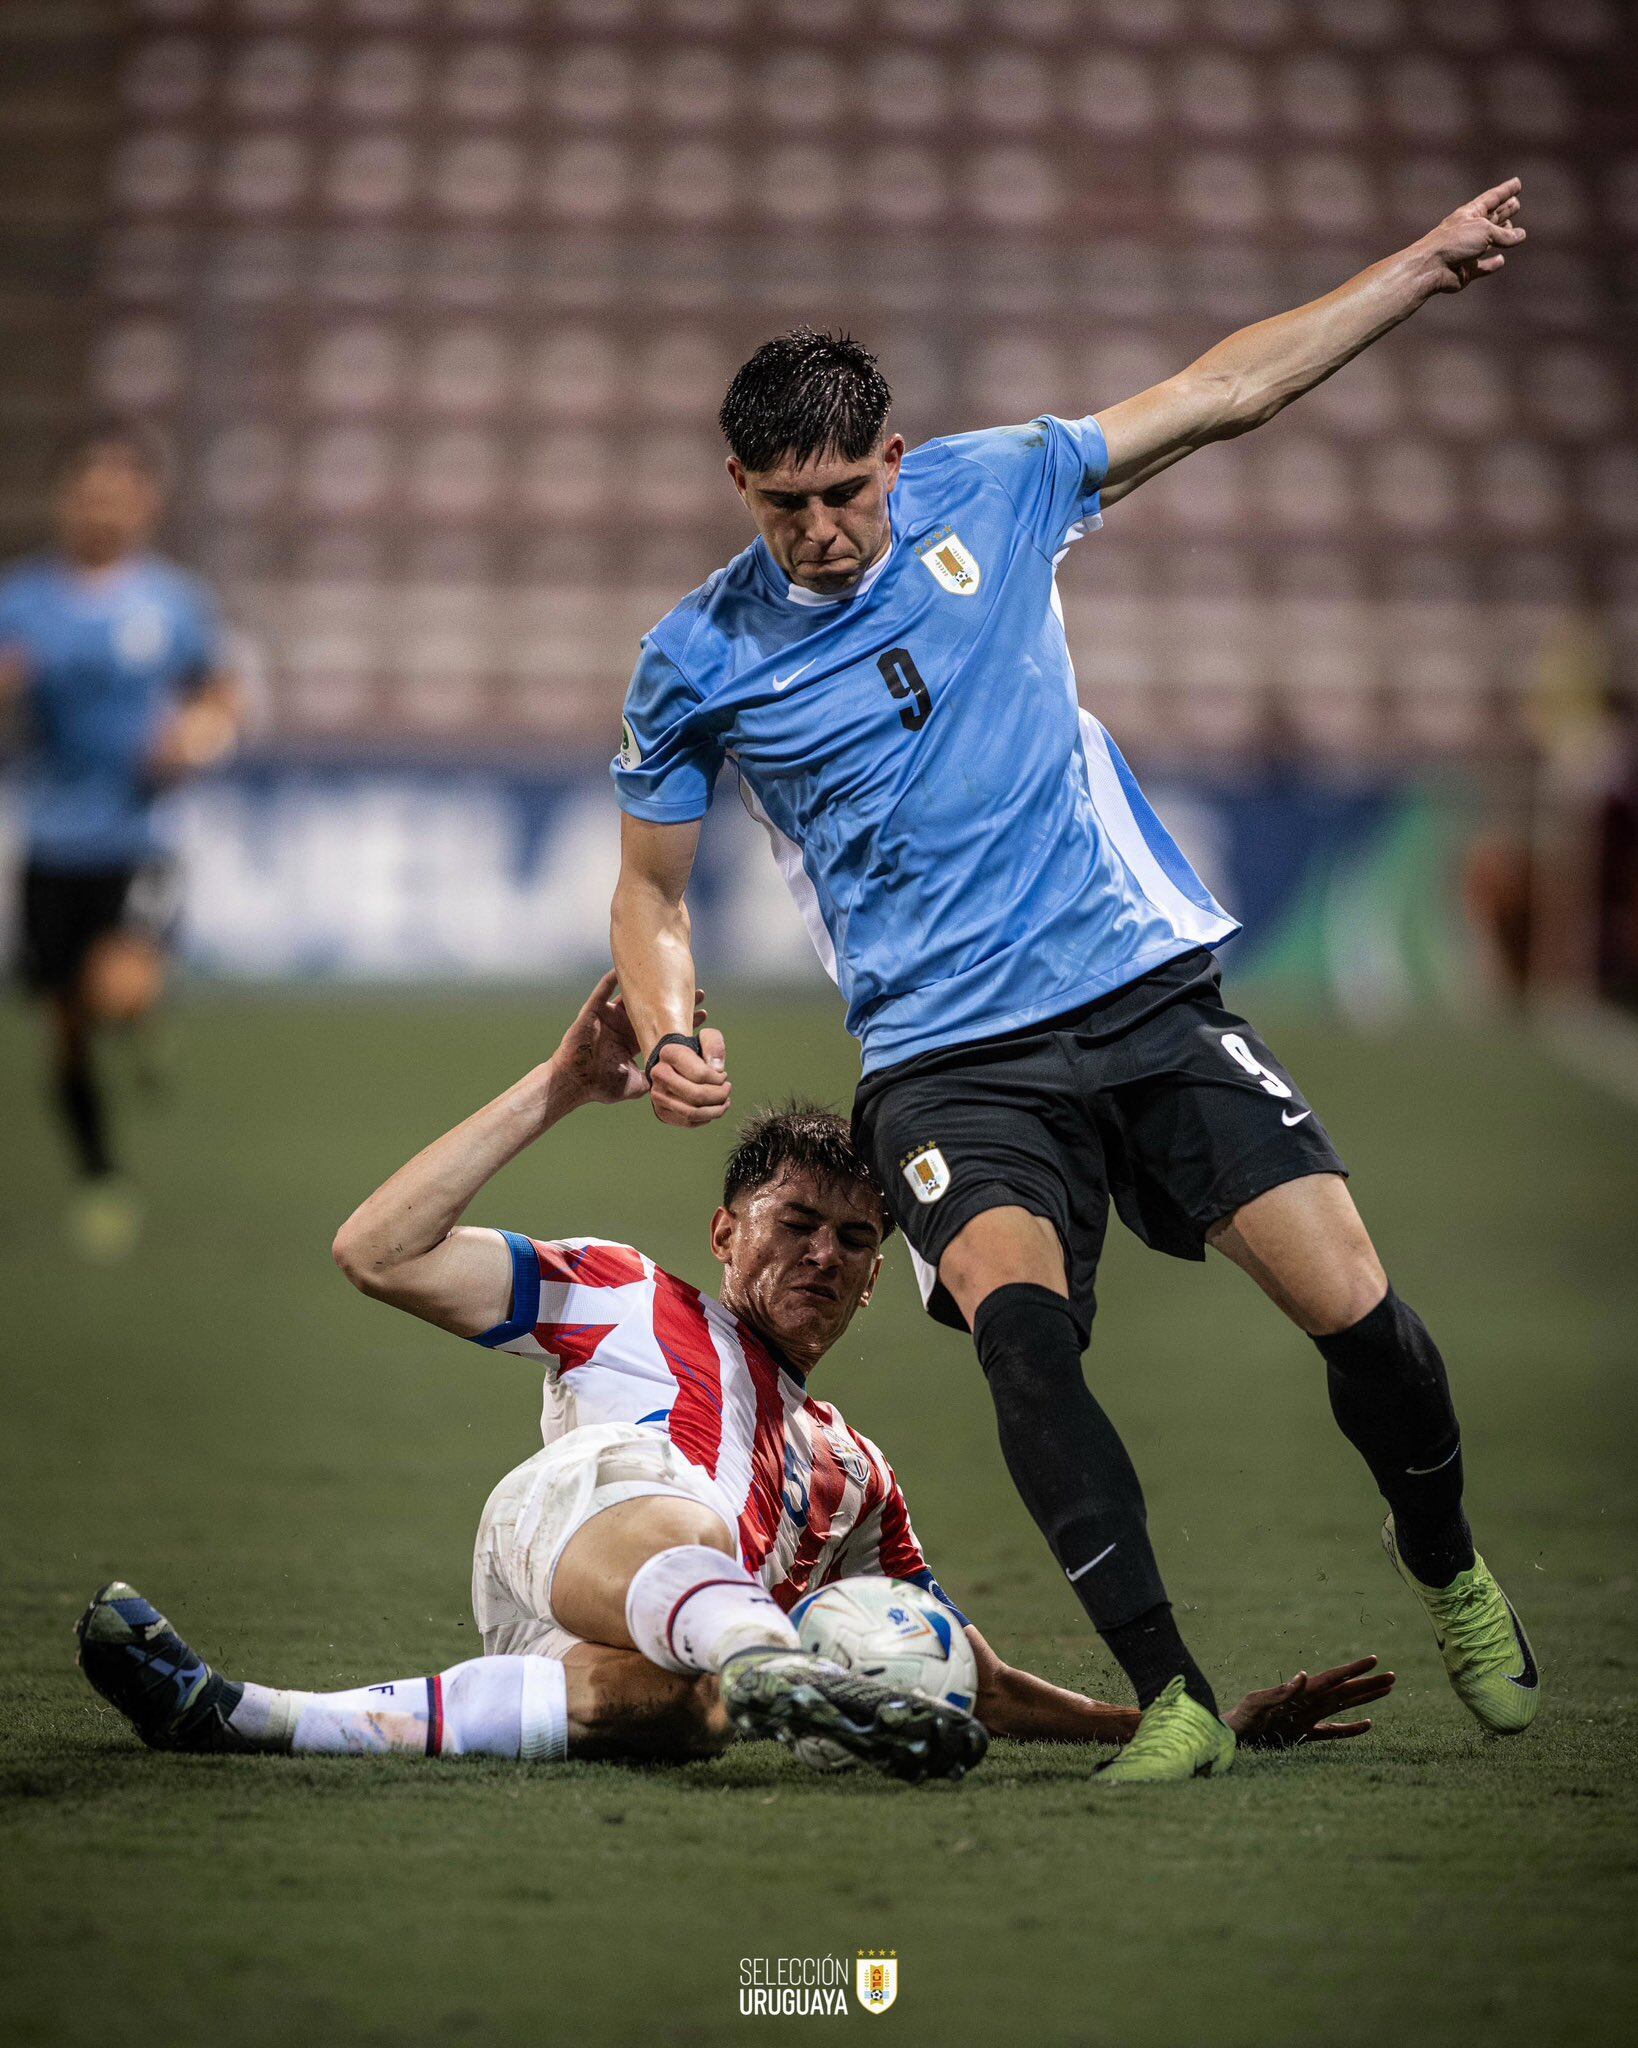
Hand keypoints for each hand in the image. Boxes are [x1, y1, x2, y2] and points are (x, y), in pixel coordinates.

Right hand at [551, 970, 702, 1108]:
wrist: (574, 1084)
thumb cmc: (601, 1086)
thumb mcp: (636, 1085)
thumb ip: (654, 1081)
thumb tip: (676, 1085)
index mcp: (633, 1041)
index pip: (662, 1027)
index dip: (682, 1021)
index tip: (704, 1014)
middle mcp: (623, 1026)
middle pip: (653, 1008)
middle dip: (675, 1000)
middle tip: (700, 992)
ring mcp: (608, 1018)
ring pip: (632, 997)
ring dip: (649, 986)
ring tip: (668, 975)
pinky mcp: (592, 1013)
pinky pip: (601, 993)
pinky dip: (609, 981)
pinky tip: (621, 971)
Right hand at [646, 1022, 730, 1127]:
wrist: (674, 1064)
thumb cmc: (694, 1052)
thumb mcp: (708, 1038)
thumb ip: (715, 1045)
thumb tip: (717, 1068)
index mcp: (669, 1053)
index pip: (700, 1075)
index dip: (719, 1079)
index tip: (723, 1075)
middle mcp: (659, 1074)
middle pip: (697, 1096)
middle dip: (719, 1095)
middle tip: (727, 1089)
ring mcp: (658, 1095)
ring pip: (692, 1113)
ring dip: (716, 1110)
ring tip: (724, 1101)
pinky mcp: (662, 1112)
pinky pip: (689, 1122)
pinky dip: (706, 1118)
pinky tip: (713, 1108)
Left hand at [1223, 1655, 1395, 1748]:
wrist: (1230, 1739)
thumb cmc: (1241, 1720)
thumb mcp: (1259, 1704)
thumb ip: (1282, 1692)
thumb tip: (1304, 1675)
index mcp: (1301, 1694)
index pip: (1333, 1679)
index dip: (1354, 1670)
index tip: (1374, 1660)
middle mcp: (1308, 1703)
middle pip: (1345, 1691)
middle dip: (1368, 1684)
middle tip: (1393, 1676)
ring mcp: (1308, 1717)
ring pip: (1344, 1706)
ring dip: (1365, 1699)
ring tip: (1387, 1690)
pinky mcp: (1304, 1734)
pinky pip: (1333, 1732)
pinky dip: (1351, 1729)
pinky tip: (1368, 1725)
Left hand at [1415, 177, 1525, 292]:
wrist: (1430, 267)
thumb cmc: (1454, 242)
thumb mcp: (1484, 231)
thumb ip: (1504, 234)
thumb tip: (1521, 236)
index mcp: (1470, 213)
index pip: (1492, 198)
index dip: (1505, 191)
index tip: (1517, 183)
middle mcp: (1469, 230)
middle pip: (1491, 218)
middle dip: (1504, 210)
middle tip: (1516, 203)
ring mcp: (1467, 251)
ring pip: (1489, 242)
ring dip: (1501, 236)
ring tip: (1514, 231)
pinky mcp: (1466, 271)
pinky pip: (1482, 267)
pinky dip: (1491, 264)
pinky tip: (1500, 260)